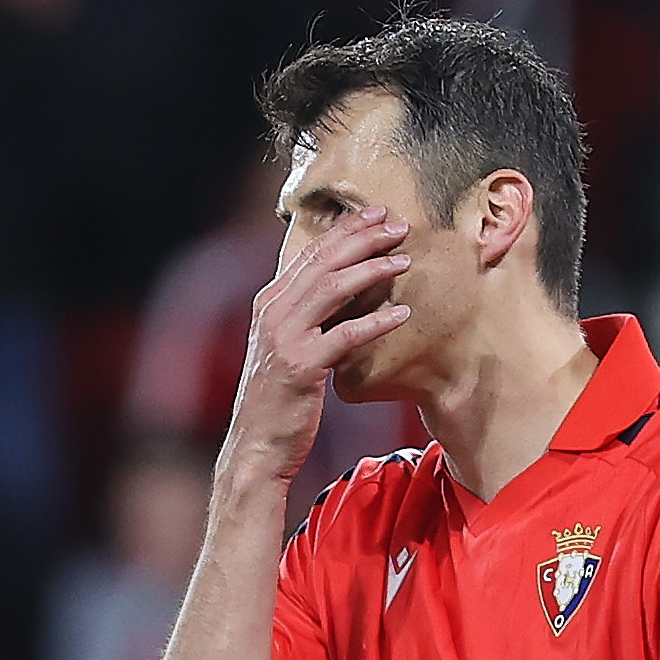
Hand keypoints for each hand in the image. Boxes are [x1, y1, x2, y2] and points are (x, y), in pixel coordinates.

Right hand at [227, 203, 412, 479]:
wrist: (256, 445)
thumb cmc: (279, 399)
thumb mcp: (287, 348)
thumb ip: (306, 318)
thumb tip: (339, 294)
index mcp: (270, 302)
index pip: (311, 254)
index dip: (345, 230)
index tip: (376, 214)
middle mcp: (273, 312)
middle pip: (324, 262)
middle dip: (362, 238)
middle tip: (398, 223)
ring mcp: (285, 338)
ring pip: (333, 289)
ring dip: (371, 269)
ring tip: (403, 259)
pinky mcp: (302, 367)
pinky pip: (345, 336)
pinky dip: (375, 322)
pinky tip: (403, 314)